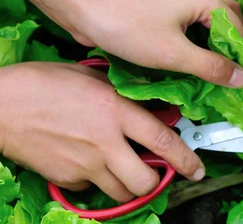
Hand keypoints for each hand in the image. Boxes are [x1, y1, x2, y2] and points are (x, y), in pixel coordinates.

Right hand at [0, 62, 204, 201]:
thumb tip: (153, 108)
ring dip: (131, 186)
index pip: (162, 141)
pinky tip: (93, 165)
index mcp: (116, 111)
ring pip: (121, 193)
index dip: (185, 158)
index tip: (196, 168)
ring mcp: (84, 164)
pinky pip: (92, 189)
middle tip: (157, 173)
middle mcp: (105, 142)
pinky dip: (98, 182)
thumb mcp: (93, 76)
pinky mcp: (66, 178)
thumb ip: (125, 94)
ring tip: (128, 171)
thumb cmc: (45, 83)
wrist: (2, 104)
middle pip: (144, 180)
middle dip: (157, 182)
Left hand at [67, 0, 242, 87]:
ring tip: (219, 70)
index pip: (238, 27)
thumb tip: (242, 78)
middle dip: (233, 47)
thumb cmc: (129, 28)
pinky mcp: (168, 3)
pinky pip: (195, 21)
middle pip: (229, 20)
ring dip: (216, 43)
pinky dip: (200, 39)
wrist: (85, 9)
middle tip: (235, 74)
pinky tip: (197, 58)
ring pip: (212, 21)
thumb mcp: (174, 54)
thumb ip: (211, 67)